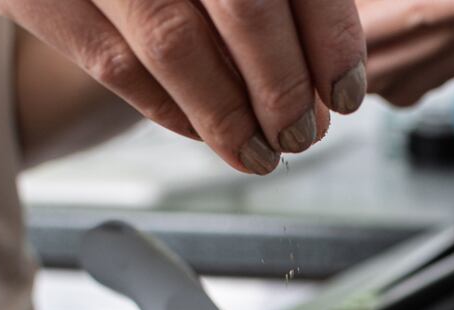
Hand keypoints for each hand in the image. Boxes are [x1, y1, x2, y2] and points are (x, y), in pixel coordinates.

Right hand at [0, 0, 368, 173]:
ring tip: (257, 151)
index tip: (345, 89)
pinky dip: (164, 106)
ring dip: (226, 114)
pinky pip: (108, 60)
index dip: (329, 35)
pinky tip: (197, 127)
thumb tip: (325, 62)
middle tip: (302, 133)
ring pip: (172, 41)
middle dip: (281, 84)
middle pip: (242, 2)